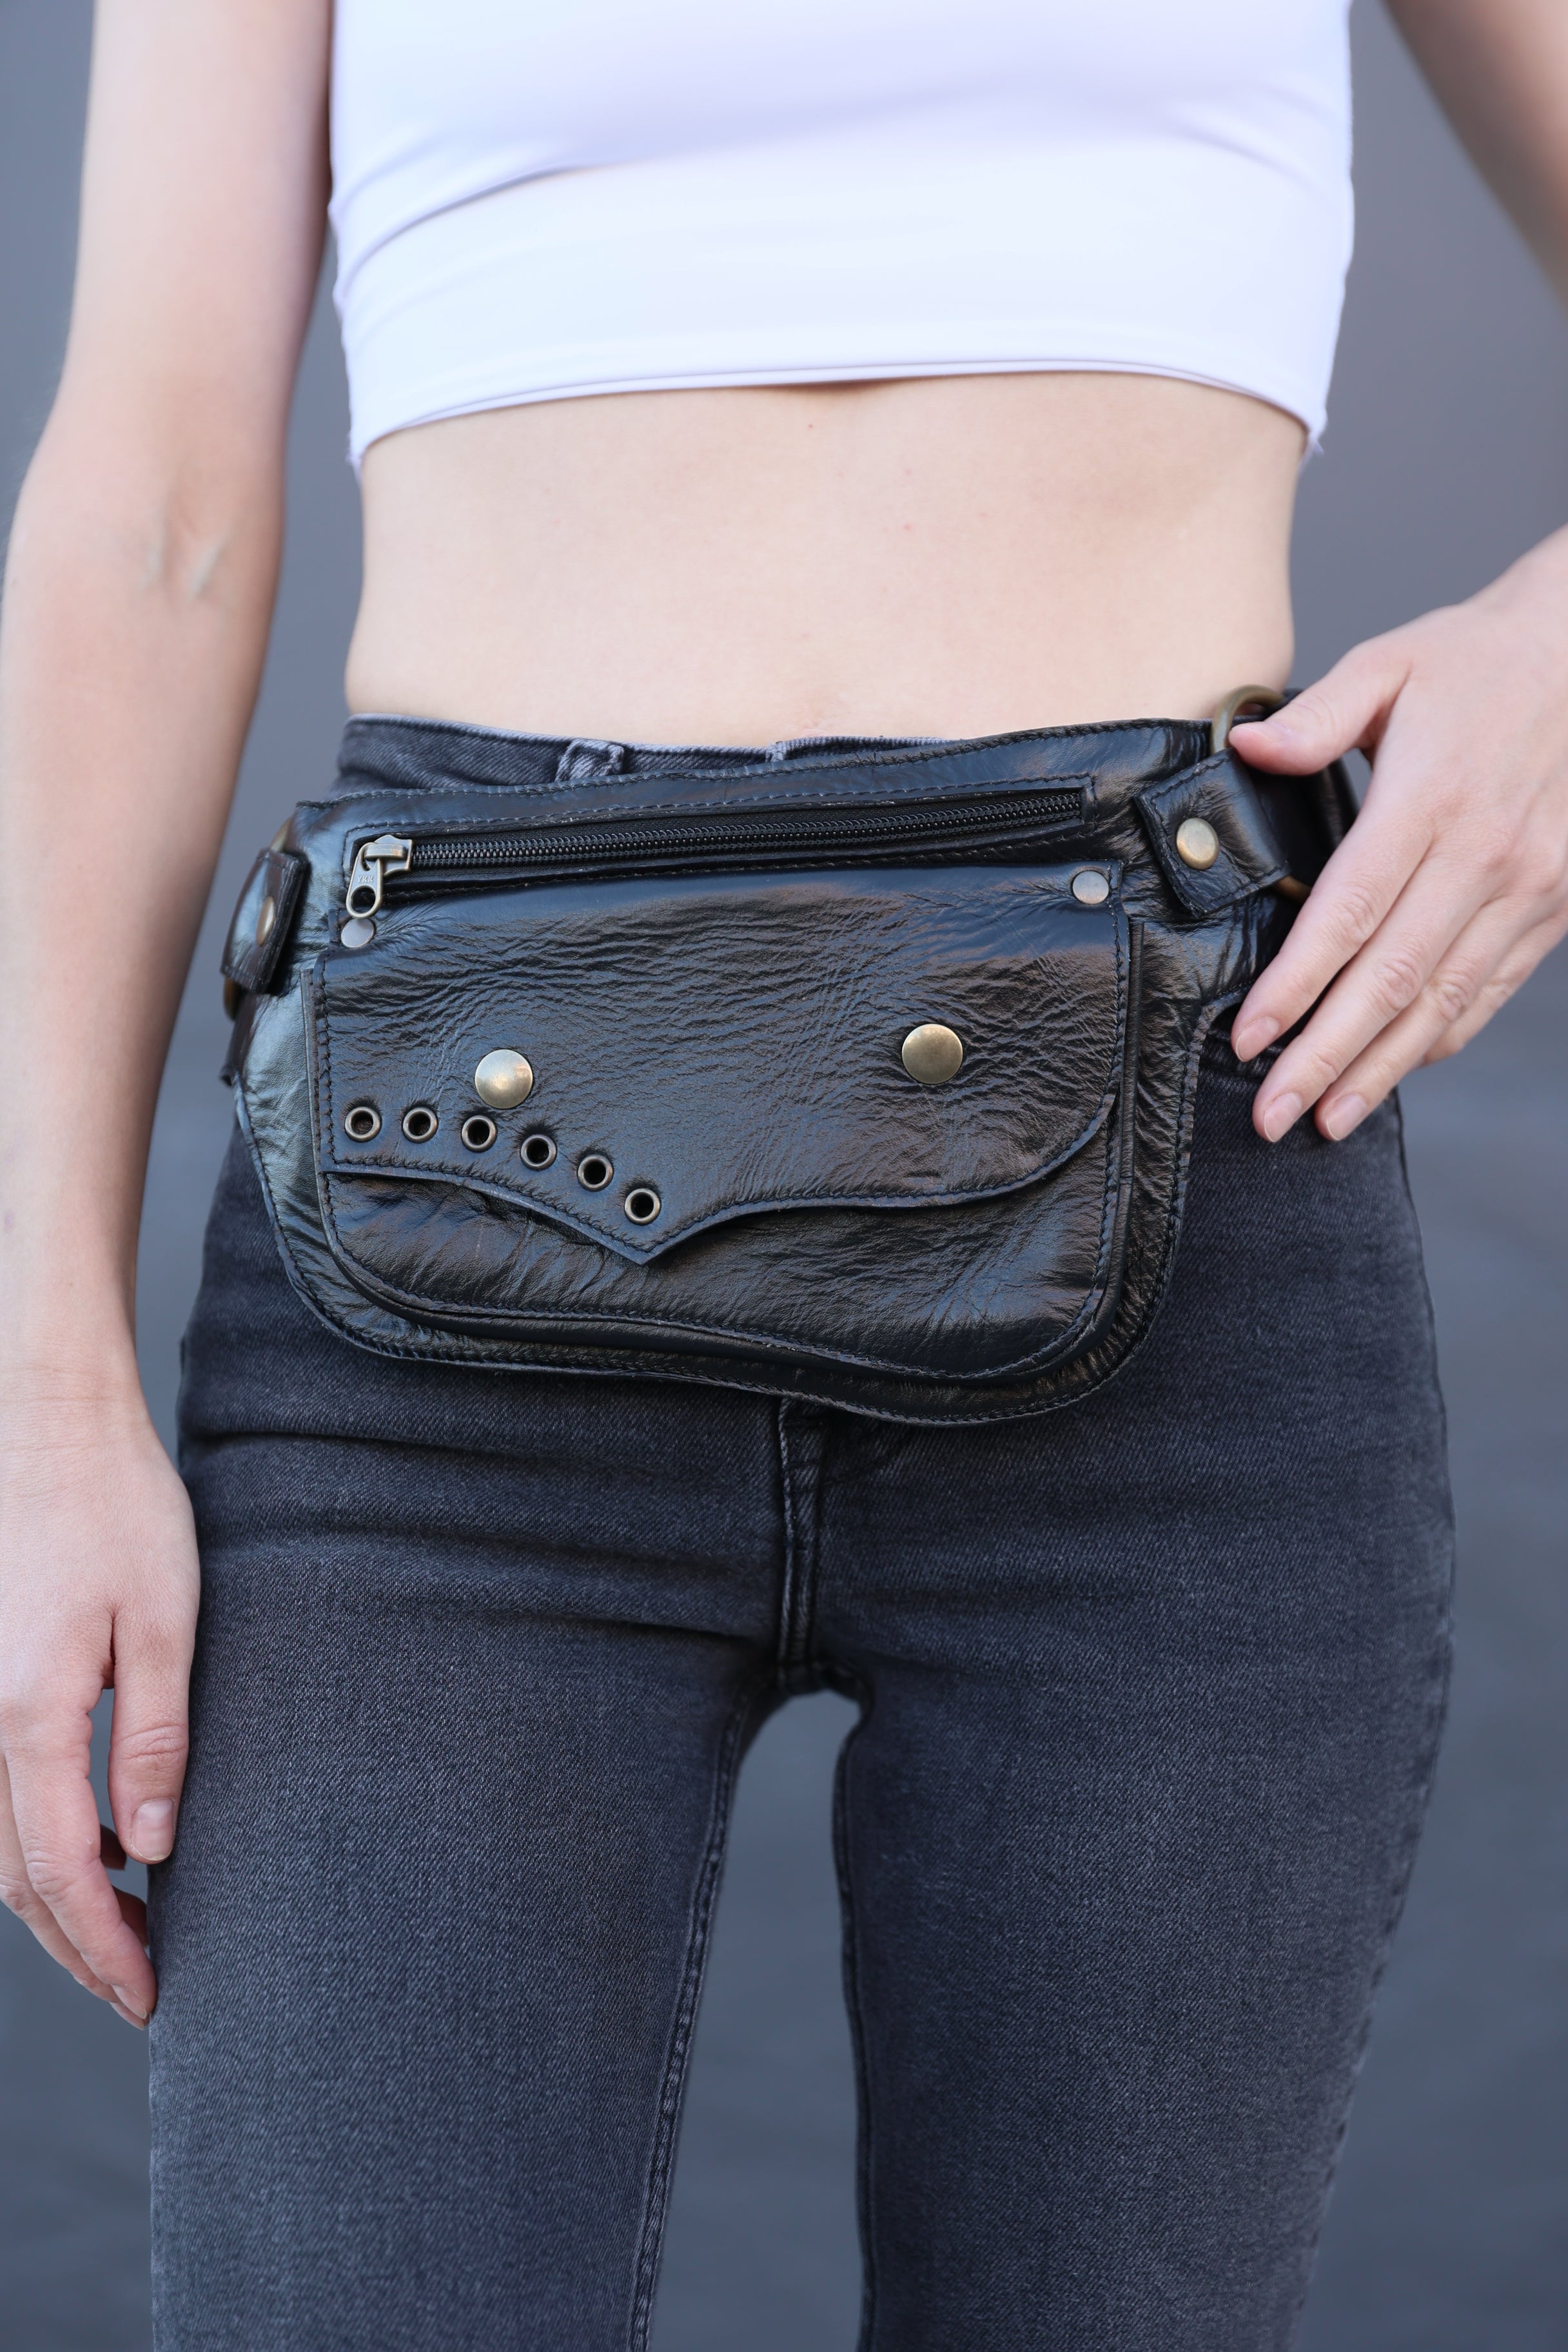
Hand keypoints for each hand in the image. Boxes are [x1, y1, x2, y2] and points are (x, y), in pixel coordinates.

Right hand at [0, 1388, 198, 2025]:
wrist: (47, 1418)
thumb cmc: (115, 1505)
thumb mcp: (162, 1619)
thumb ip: (154, 1737)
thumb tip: (153, 1850)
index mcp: (25, 1715)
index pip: (58, 1872)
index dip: (104, 1946)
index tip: (151, 1996)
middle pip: (15, 1876)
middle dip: (78, 1946)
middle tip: (143, 1992)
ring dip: (56, 1898)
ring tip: (130, 1931)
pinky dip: (38, 1840)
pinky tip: (101, 1842)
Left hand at [1229, 526, 1567, 1138]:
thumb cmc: (1476, 661)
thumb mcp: (1391, 663)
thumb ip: (1318, 716)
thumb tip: (1249, 747)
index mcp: (1431, 799)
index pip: (1349, 913)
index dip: (1296, 985)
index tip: (1250, 1039)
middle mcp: (1483, 856)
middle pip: (1391, 978)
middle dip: (1326, 1057)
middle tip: (1270, 1116)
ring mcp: (1526, 888)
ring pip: (1442, 1001)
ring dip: (1380, 1069)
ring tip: (1324, 1120)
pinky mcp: (1552, 907)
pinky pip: (1487, 990)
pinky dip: (1438, 1038)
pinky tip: (1393, 1072)